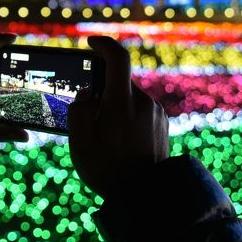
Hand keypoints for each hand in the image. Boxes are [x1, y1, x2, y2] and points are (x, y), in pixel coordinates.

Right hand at [68, 36, 168, 199]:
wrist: (145, 197)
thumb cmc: (108, 171)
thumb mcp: (80, 143)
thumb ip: (79, 110)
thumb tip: (88, 92)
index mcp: (122, 104)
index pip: (118, 58)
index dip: (103, 45)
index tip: (91, 44)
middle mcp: (144, 103)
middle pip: (120, 81)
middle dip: (103, 91)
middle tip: (91, 118)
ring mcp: (156, 113)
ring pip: (129, 97)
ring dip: (116, 106)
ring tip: (107, 138)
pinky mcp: (162, 122)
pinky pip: (140, 109)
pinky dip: (128, 116)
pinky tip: (122, 142)